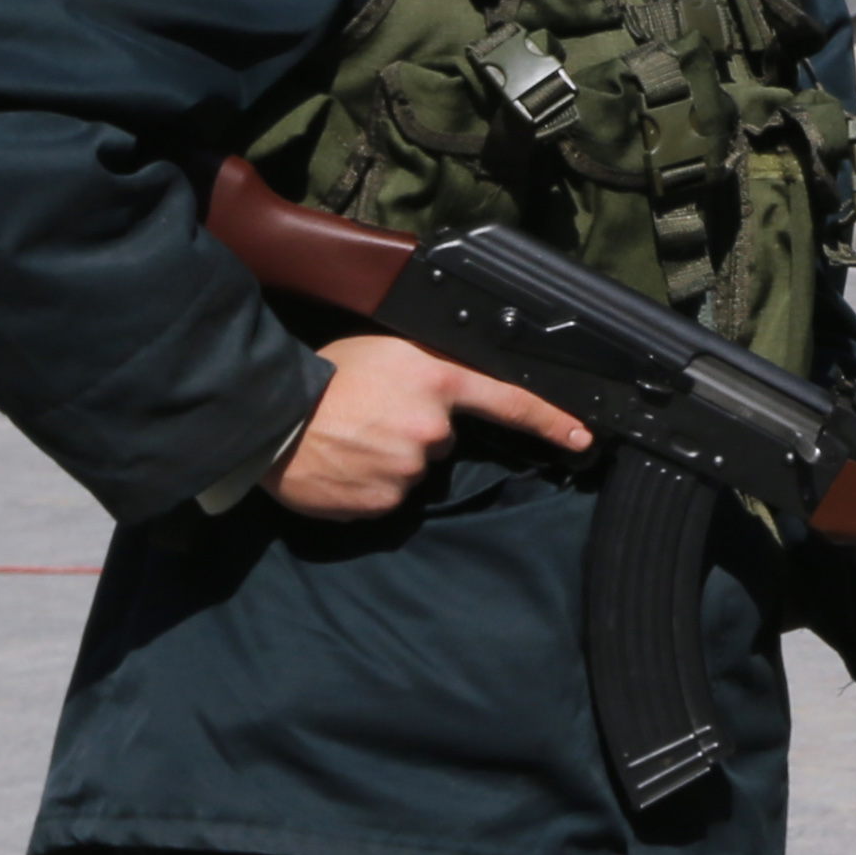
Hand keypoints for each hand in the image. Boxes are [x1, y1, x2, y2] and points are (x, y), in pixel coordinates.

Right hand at [264, 332, 592, 519]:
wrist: (273, 419)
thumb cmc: (328, 375)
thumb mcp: (390, 351)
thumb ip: (434, 372)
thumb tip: (456, 395)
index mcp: (439, 379)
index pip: (509, 399)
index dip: (551, 420)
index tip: (582, 438)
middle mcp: (432, 427)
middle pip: (445, 440)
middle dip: (419, 432)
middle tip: (375, 416)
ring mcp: (408, 469)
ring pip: (416, 470)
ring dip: (393, 460)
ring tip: (353, 439)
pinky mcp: (383, 503)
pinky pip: (389, 497)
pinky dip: (372, 485)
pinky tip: (346, 465)